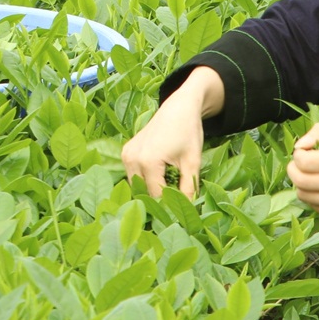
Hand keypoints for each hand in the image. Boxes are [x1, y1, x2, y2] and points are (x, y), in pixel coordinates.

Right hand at [121, 68, 220, 198]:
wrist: (178, 108)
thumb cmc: (188, 132)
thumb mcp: (192, 162)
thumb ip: (188, 188)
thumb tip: (188, 210)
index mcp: (148, 161)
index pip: (156, 195)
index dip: (169, 206)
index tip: (180, 211)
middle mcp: (132, 159)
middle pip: (144, 192)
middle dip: (158, 200)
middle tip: (175, 203)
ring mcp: (126, 155)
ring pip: (137, 185)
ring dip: (150, 191)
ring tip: (168, 190)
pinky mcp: (125, 153)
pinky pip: (133, 175)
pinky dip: (145, 180)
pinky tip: (160, 178)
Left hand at [286, 123, 318, 222]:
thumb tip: (299, 146)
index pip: (304, 162)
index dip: (298, 155)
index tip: (304, 152)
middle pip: (299, 180)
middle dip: (293, 169)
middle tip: (300, 165)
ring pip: (302, 195)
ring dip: (301, 183)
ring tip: (310, 176)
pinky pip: (312, 206)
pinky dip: (312, 196)